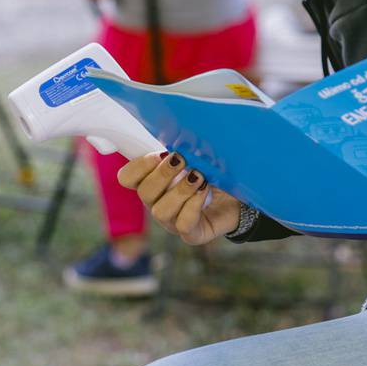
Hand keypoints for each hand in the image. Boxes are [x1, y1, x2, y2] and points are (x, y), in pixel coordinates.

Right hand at [116, 152, 240, 245]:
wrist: (239, 197)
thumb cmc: (214, 173)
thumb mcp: (197, 155)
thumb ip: (183, 146)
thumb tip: (179, 131)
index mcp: (152, 182)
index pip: (127, 178)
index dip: (138, 166)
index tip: (159, 153)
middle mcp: (157, 203)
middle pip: (144, 193)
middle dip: (163, 174)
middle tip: (182, 159)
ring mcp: (172, 222)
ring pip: (161, 211)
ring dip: (180, 190)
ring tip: (199, 176)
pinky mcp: (191, 234)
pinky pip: (183, 224)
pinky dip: (193, 205)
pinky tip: (204, 191)